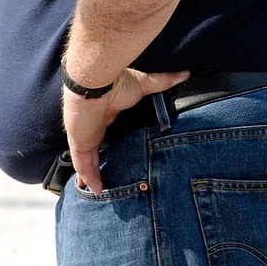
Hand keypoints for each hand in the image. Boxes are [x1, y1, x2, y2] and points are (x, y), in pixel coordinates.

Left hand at [62, 68, 189, 194]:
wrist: (96, 82)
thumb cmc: (117, 81)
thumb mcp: (144, 85)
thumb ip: (164, 82)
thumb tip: (186, 74)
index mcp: (106, 113)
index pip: (107, 132)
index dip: (111, 143)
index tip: (120, 152)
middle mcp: (94, 127)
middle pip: (95, 150)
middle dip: (98, 163)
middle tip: (107, 177)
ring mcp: (85, 136)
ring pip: (87, 161)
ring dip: (92, 175)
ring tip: (98, 191)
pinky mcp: (80, 142)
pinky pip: (83, 165)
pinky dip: (88, 177)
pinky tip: (94, 190)